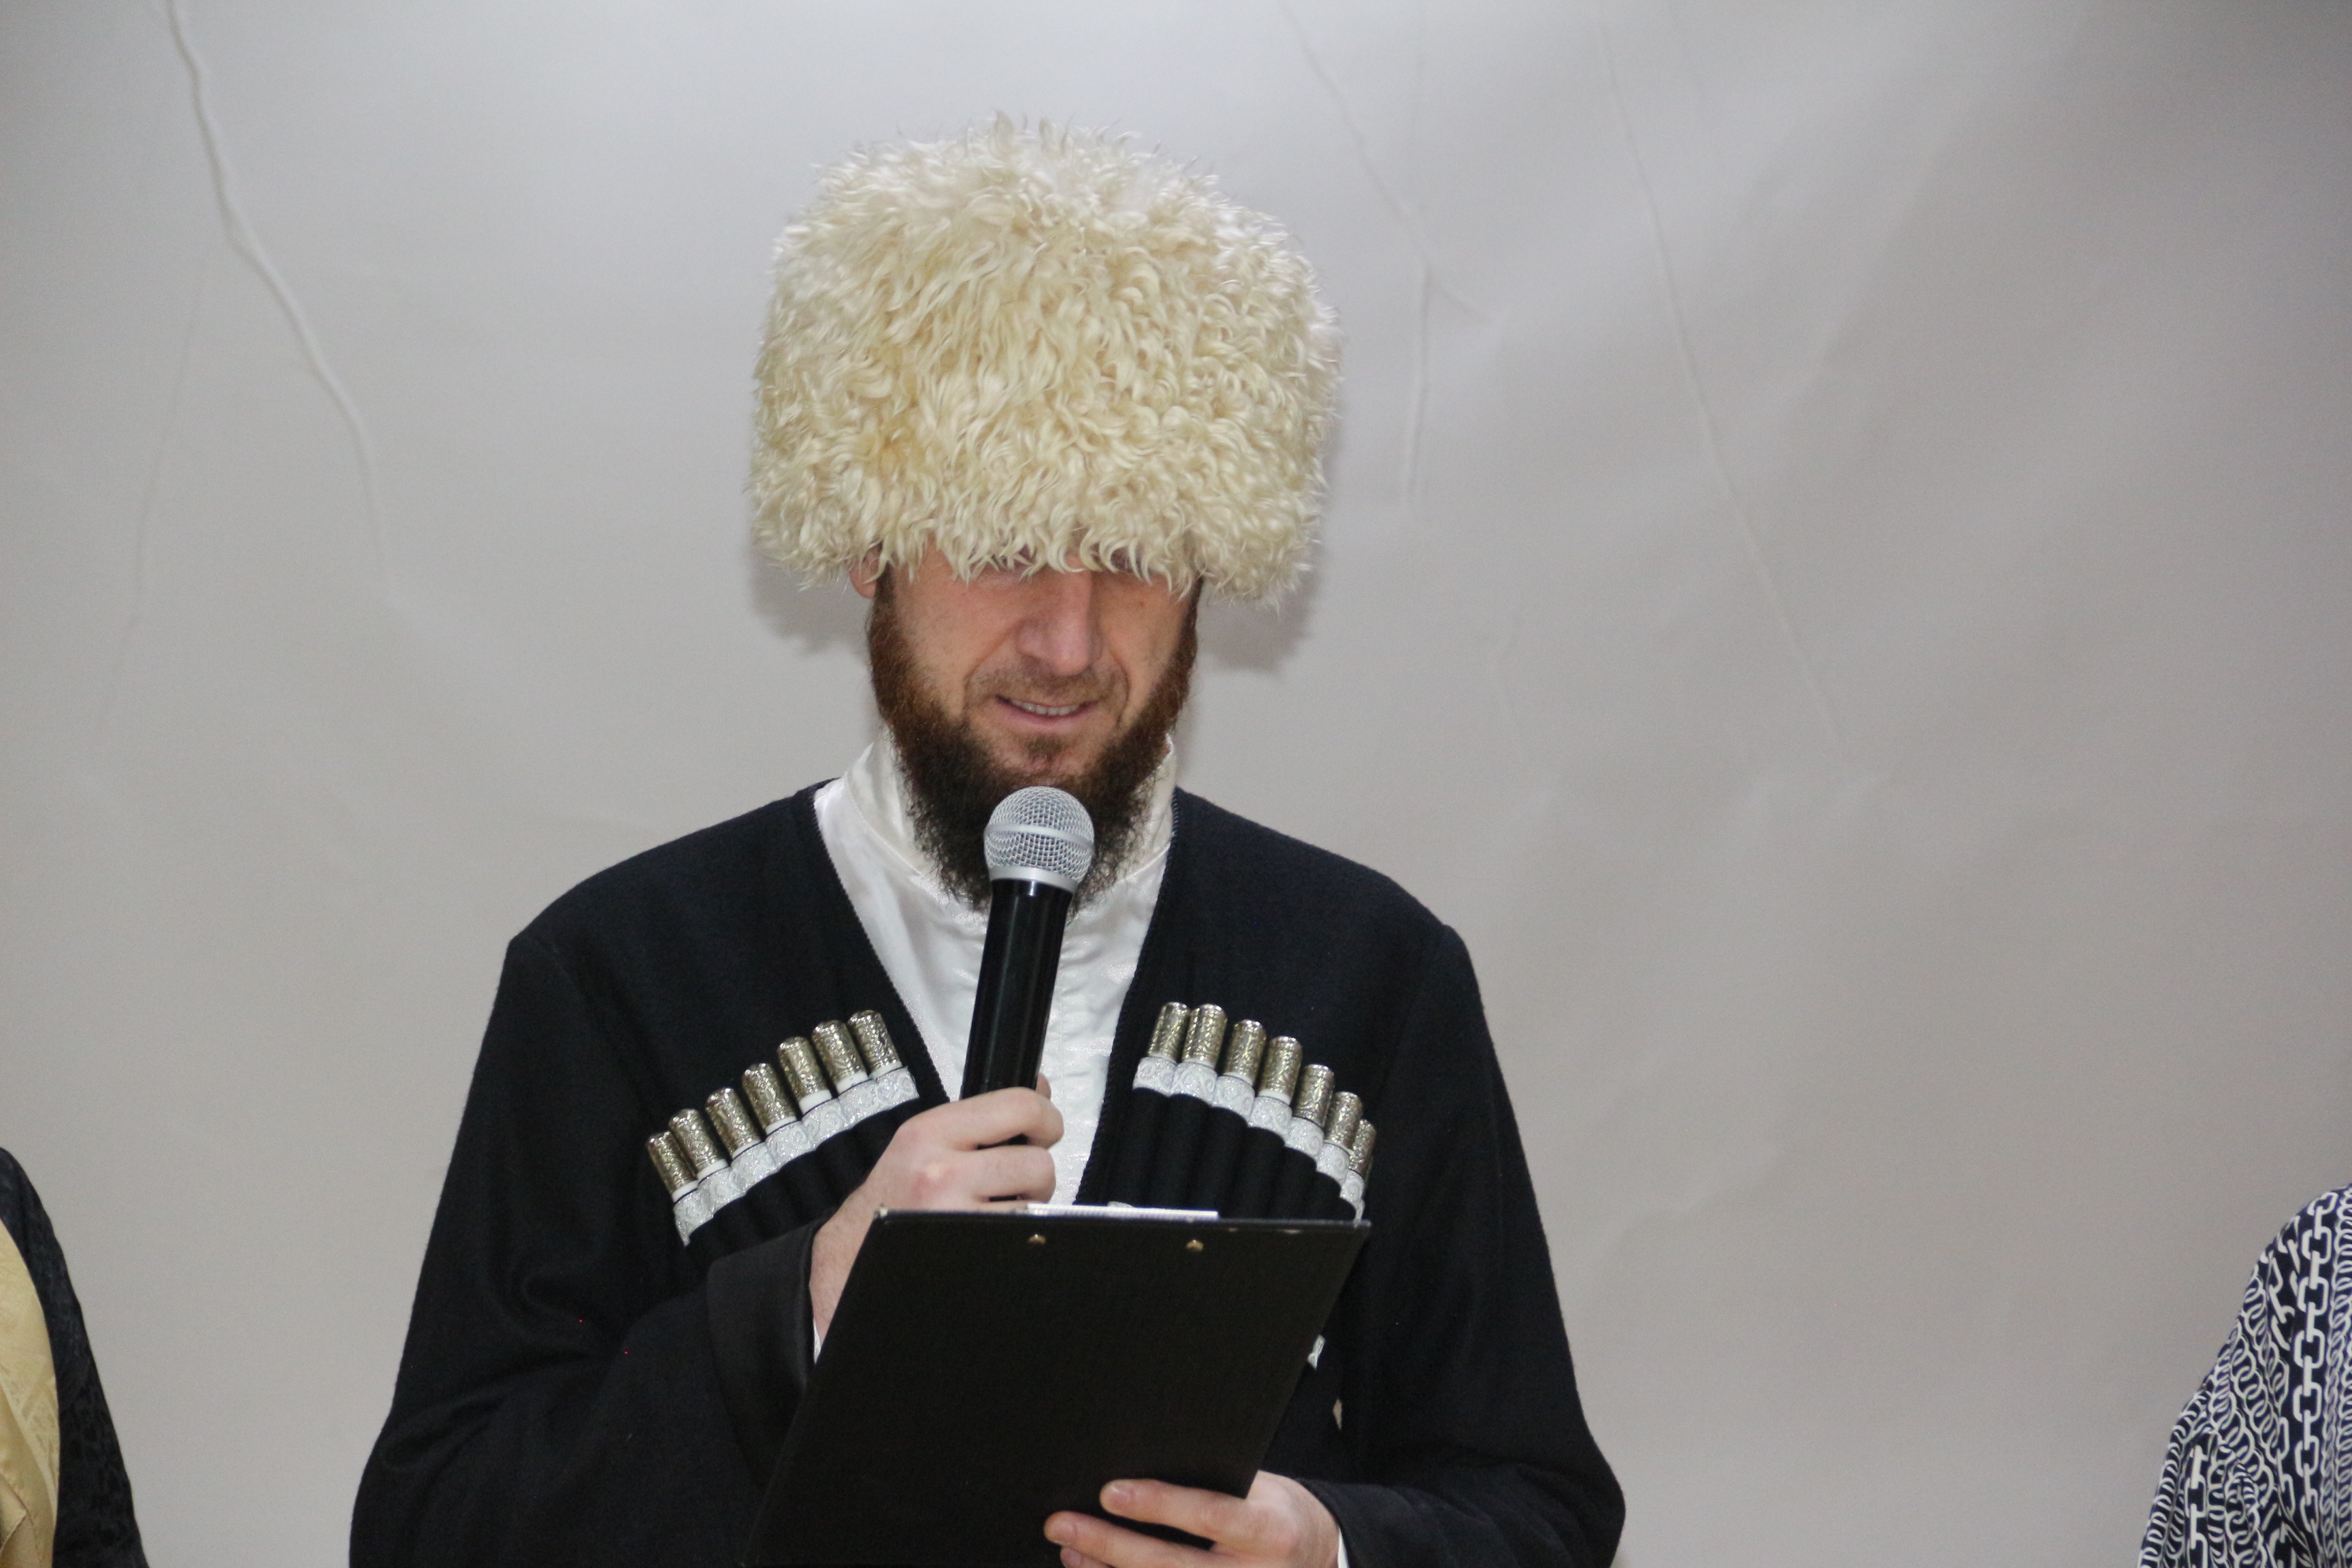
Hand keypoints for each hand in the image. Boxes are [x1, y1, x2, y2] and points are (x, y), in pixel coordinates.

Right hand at [810, 1080, 1060, 1335]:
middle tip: (1014, 1183)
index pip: (1019, 1106)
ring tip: (995, 1210)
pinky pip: (1018, 1239)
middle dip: (1036, 1175)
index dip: (1046, 1119)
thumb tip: (1041, 1088)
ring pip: (1034, 1206)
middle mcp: (939, 1172)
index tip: (1044, 1132)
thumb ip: (984, 1116)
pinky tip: (988, 1234)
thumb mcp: (927, 1141)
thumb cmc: (895, 1195)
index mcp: (930, 1131)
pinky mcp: (964, 1253)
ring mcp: (951, 1217)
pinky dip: (1014, 1238)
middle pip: (1038, 1163)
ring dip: (1026, 1210)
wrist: (852, 1253)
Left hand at [1045, 1474, 1338, 1567]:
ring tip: (1069, 1550)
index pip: (1210, 1515)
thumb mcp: (1262, 1488)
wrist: (1317, 1559)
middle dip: (1109, 1545)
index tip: (1110, 1491)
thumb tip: (1141, 1464)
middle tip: (1064, 1524)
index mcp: (1271, 1532)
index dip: (1159, 1504)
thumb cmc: (1278, 1514)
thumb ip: (1215, 1484)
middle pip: (1171, 1565)